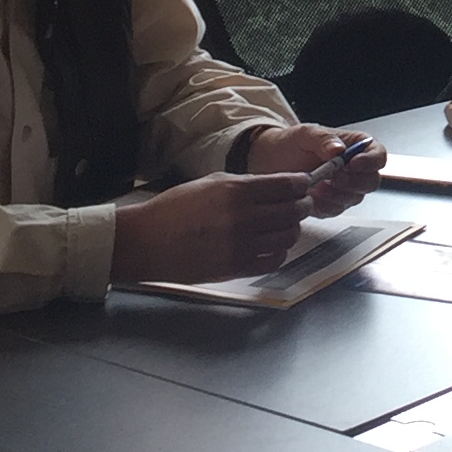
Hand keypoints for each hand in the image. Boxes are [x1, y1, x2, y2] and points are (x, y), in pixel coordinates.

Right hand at [111, 170, 322, 285]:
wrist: (147, 243)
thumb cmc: (175, 209)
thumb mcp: (212, 183)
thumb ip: (247, 184)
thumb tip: (278, 186)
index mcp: (237, 191)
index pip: (289, 185)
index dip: (302, 184)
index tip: (304, 185)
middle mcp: (243, 218)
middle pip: (294, 211)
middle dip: (302, 206)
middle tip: (299, 205)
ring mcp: (241, 246)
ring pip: (288, 237)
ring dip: (291, 230)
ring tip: (283, 226)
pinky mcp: (236, 268)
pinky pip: (274, 260)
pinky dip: (278, 252)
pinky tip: (269, 246)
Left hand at [249, 125, 384, 216]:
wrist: (272, 161)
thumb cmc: (292, 144)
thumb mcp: (305, 134)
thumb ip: (323, 139)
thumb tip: (338, 148)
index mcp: (356, 147)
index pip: (378, 155)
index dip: (371, 161)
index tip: (354, 163)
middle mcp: (355, 170)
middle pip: (372, 181)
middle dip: (353, 182)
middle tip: (334, 177)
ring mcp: (345, 189)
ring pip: (355, 198)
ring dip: (336, 194)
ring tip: (317, 185)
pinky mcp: (332, 204)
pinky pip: (336, 210)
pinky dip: (324, 205)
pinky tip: (311, 195)